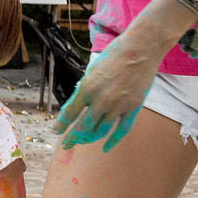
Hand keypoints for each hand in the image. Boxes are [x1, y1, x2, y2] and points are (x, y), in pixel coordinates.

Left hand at [54, 27, 158, 152]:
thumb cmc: (114, 56)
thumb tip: (72, 108)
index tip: (56, 131)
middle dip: (72, 138)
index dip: (61, 125)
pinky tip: (105, 148)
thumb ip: (82, 91)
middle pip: (82, 128)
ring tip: (83, 141)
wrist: (141, 49)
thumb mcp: (91, 71)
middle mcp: (100, 100)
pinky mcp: (132, 108)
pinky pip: (121, 131)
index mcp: (87, 88)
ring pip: (100, 131)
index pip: (69, 114)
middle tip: (66, 144)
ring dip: (89, 139)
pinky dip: (112, 141)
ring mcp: (118, 106)